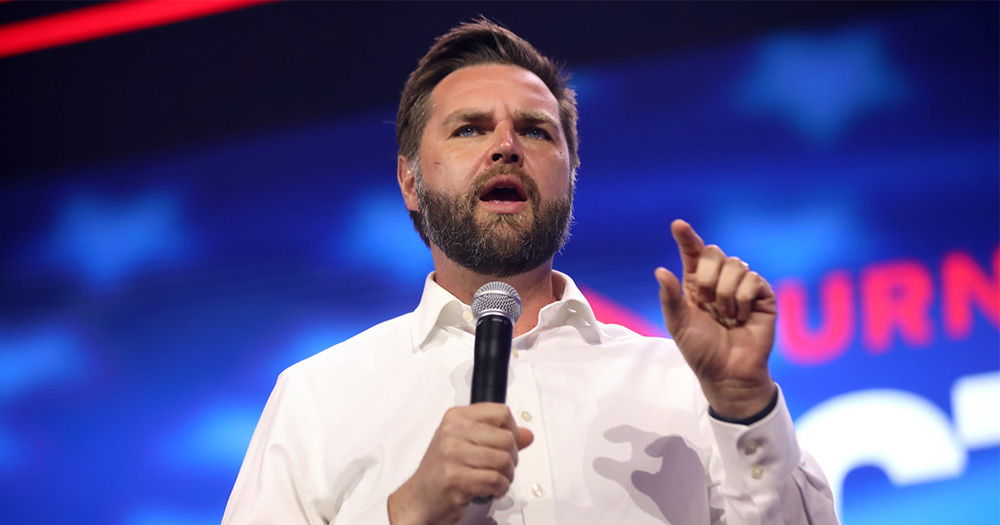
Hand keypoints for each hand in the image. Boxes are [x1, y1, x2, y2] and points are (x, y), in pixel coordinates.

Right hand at [388, 404, 533, 524]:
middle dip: (512, 458)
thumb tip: (527, 435)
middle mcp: (453, 432)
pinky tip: (491, 490)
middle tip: (501, 467)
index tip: (507, 444)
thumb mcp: (466, 444)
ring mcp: (453, 455)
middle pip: (507, 438)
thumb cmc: (442, 470)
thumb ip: (497, 436)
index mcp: (456, 418)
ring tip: (496, 479)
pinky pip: (495, 480)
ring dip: (507, 476)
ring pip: (503, 460)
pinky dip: (500, 489)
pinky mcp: (456, 478)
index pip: (501, 412)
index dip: (513, 430)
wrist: (419, 497)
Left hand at [655, 219, 776, 419]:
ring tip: (726, 316)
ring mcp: (743, 287)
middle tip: (706, 303)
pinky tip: (742, 317)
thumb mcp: (678, 324)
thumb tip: (660, 270)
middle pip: (714, 253)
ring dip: (725, 293)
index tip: (678, 224)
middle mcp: (719, 281)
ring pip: (736, 265)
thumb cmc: (701, 350)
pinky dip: (743, 299)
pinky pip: (753, 279)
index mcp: (696, 284)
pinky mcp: (763, 296)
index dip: (686, 237)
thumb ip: (670, 297)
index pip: (692, 253)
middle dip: (707, 276)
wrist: (728, 372)